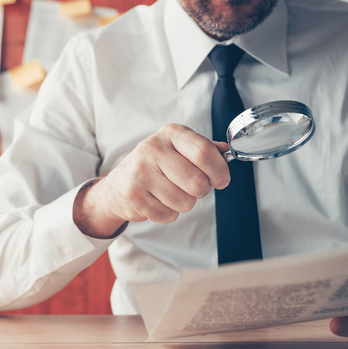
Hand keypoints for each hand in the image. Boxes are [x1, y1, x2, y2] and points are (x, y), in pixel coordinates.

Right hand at [74, 124, 229, 237]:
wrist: (119, 184)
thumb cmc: (157, 165)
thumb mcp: (180, 148)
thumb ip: (205, 149)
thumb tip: (228, 151)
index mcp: (171, 133)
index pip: (204, 152)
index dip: (219, 171)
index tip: (221, 180)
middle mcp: (153, 148)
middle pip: (197, 182)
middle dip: (202, 191)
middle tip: (194, 188)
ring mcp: (140, 172)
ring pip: (184, 202)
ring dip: (184, 203)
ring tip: (171, 193)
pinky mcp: (133, 195)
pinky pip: (168, 215)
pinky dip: (169, 213)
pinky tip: (158, 201)